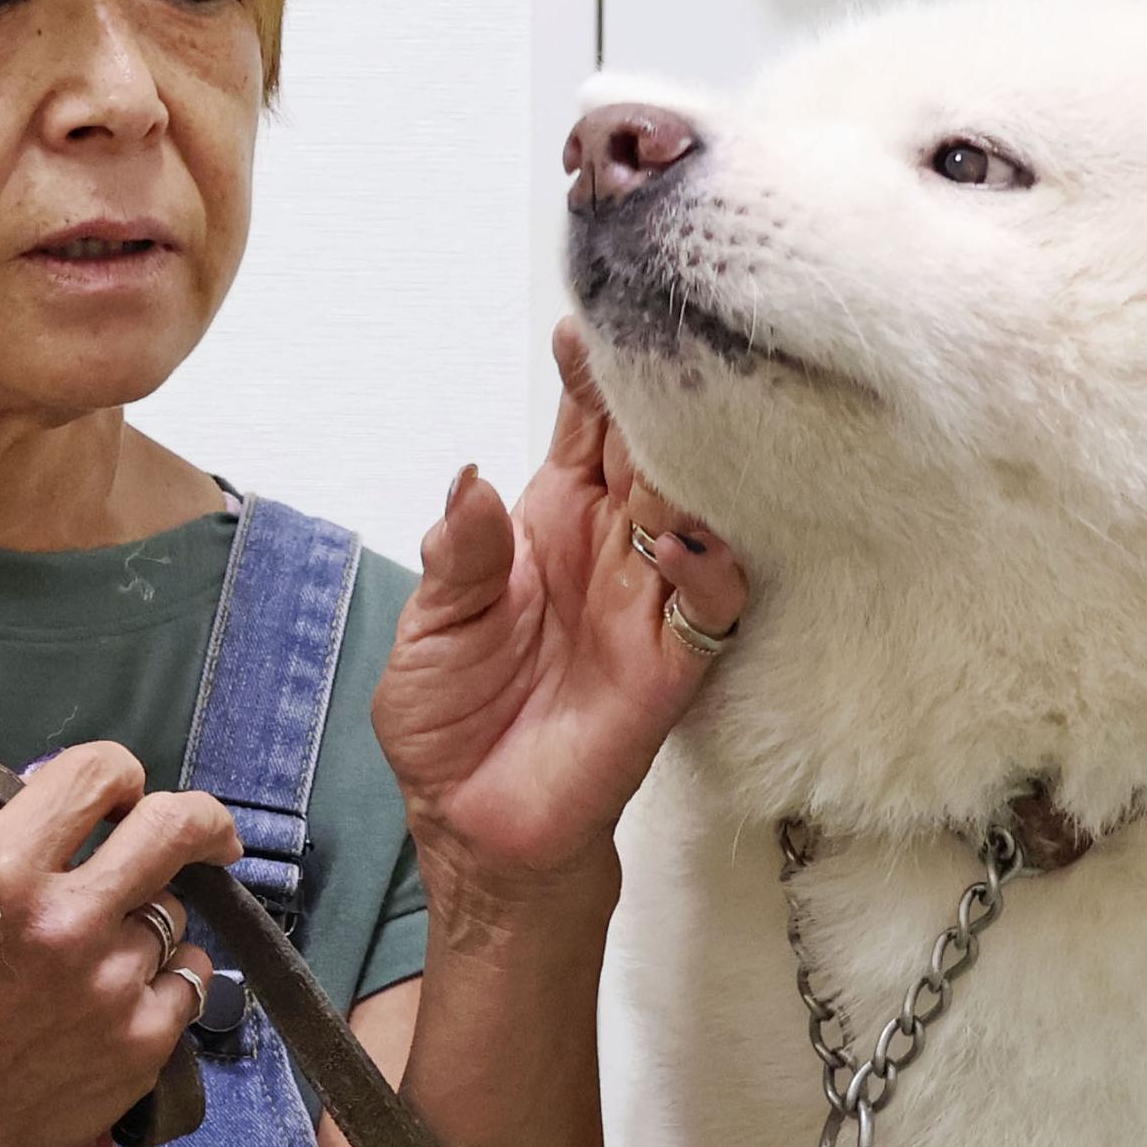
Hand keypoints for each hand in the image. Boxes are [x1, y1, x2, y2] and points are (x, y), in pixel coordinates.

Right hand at [0, 743, 236, 1146]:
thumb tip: (48, 799)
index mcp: (3, 870)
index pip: (98, 774)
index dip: (116, 773)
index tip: (120, 792)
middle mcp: (68, 921)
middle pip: (174, 829)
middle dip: (198, 821)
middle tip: (203, 833)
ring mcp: (112, 986)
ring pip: (173, 915)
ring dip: (146, 922)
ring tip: (98, 954)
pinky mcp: (141, 1045)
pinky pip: (190, 981)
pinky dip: (164, 979)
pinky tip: (120, 996)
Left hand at [372, 319, 748, 929]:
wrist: (474, 823)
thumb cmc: (452, 722)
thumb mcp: (431, 628)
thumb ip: (459, 557)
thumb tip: (469, 480)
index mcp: (550, 523)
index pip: (583, 429)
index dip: (589, 376)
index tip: (584, 323)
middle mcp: (612, 548)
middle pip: (653, 450)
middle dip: (659, 394)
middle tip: (660, 337)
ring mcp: (648, 600)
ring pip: (700, 508)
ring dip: (697, 465)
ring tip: (683, 418)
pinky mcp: (672, 663)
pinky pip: (715, 603)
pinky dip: (710, 568)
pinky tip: (682, 542)